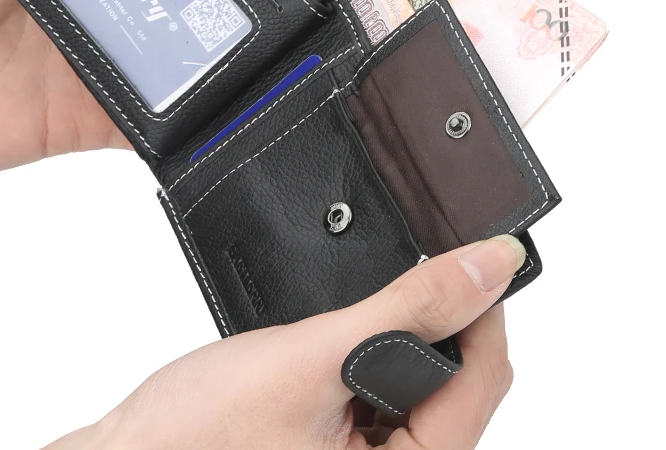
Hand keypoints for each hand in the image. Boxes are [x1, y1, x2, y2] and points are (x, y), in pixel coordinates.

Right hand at [45, 235, 525, 449]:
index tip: (466, 253)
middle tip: (397, 278)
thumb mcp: (313, 356)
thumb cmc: (195, 436)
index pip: (487, 379)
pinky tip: (334, 343)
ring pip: (422, 386)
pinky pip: (383, 394)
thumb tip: (488, 265)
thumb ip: (410, 308)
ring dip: (402, 337)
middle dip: (439, 323)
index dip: (482, 305)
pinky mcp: (340, 447)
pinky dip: (371, 354)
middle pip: (462, 385)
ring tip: (349, 318)